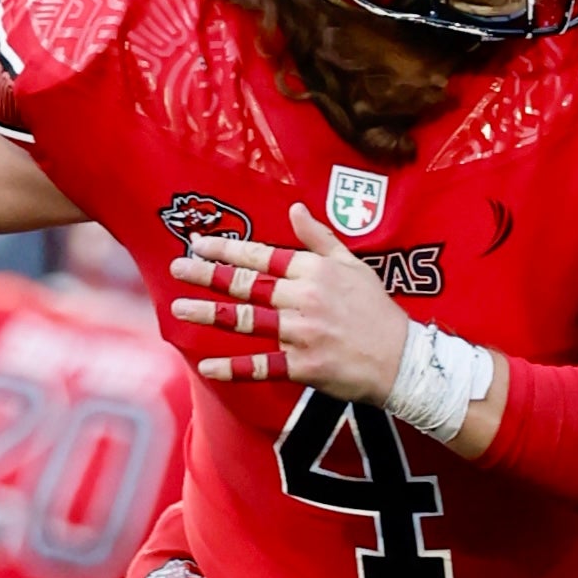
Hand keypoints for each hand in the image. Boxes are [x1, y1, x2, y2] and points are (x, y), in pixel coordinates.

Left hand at [170, 201, 407, 403]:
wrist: (402, 358)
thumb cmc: (376, 310)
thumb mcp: (352, 264)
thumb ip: (319, 238)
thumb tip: (295, 210)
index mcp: (314, 271)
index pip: (262, 255)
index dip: (228, 249)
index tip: (199, 244)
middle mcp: (304, 298)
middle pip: (247, 284)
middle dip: (208, 275)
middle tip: (176, 268)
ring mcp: (302, 333)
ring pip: (246, 320)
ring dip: (209, 314)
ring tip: (179, 309)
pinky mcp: (303, 365)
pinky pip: (261, 366)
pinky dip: (234, 368)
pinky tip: (207, 366)